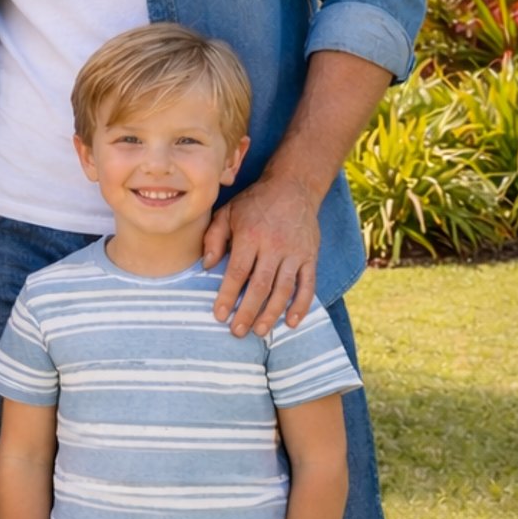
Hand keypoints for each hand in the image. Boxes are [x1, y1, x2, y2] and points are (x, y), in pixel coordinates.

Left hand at [202, 173, 320, 337]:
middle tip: (237, 332)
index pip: (238, 272)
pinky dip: (301, 305)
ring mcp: (295, 252)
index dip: (228, 295)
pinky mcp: (310, 256)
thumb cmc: (255, 202)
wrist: (293, 187)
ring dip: (272, 314)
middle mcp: (274, 245)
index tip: (219, 315)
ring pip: (284, 289)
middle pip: (260, 285)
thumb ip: (214, 237)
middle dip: (248, 311)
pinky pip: (307, 285)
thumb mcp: (228, 211)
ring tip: (259, 331)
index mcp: (250, 235)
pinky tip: (290, 322)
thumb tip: (207, 266)